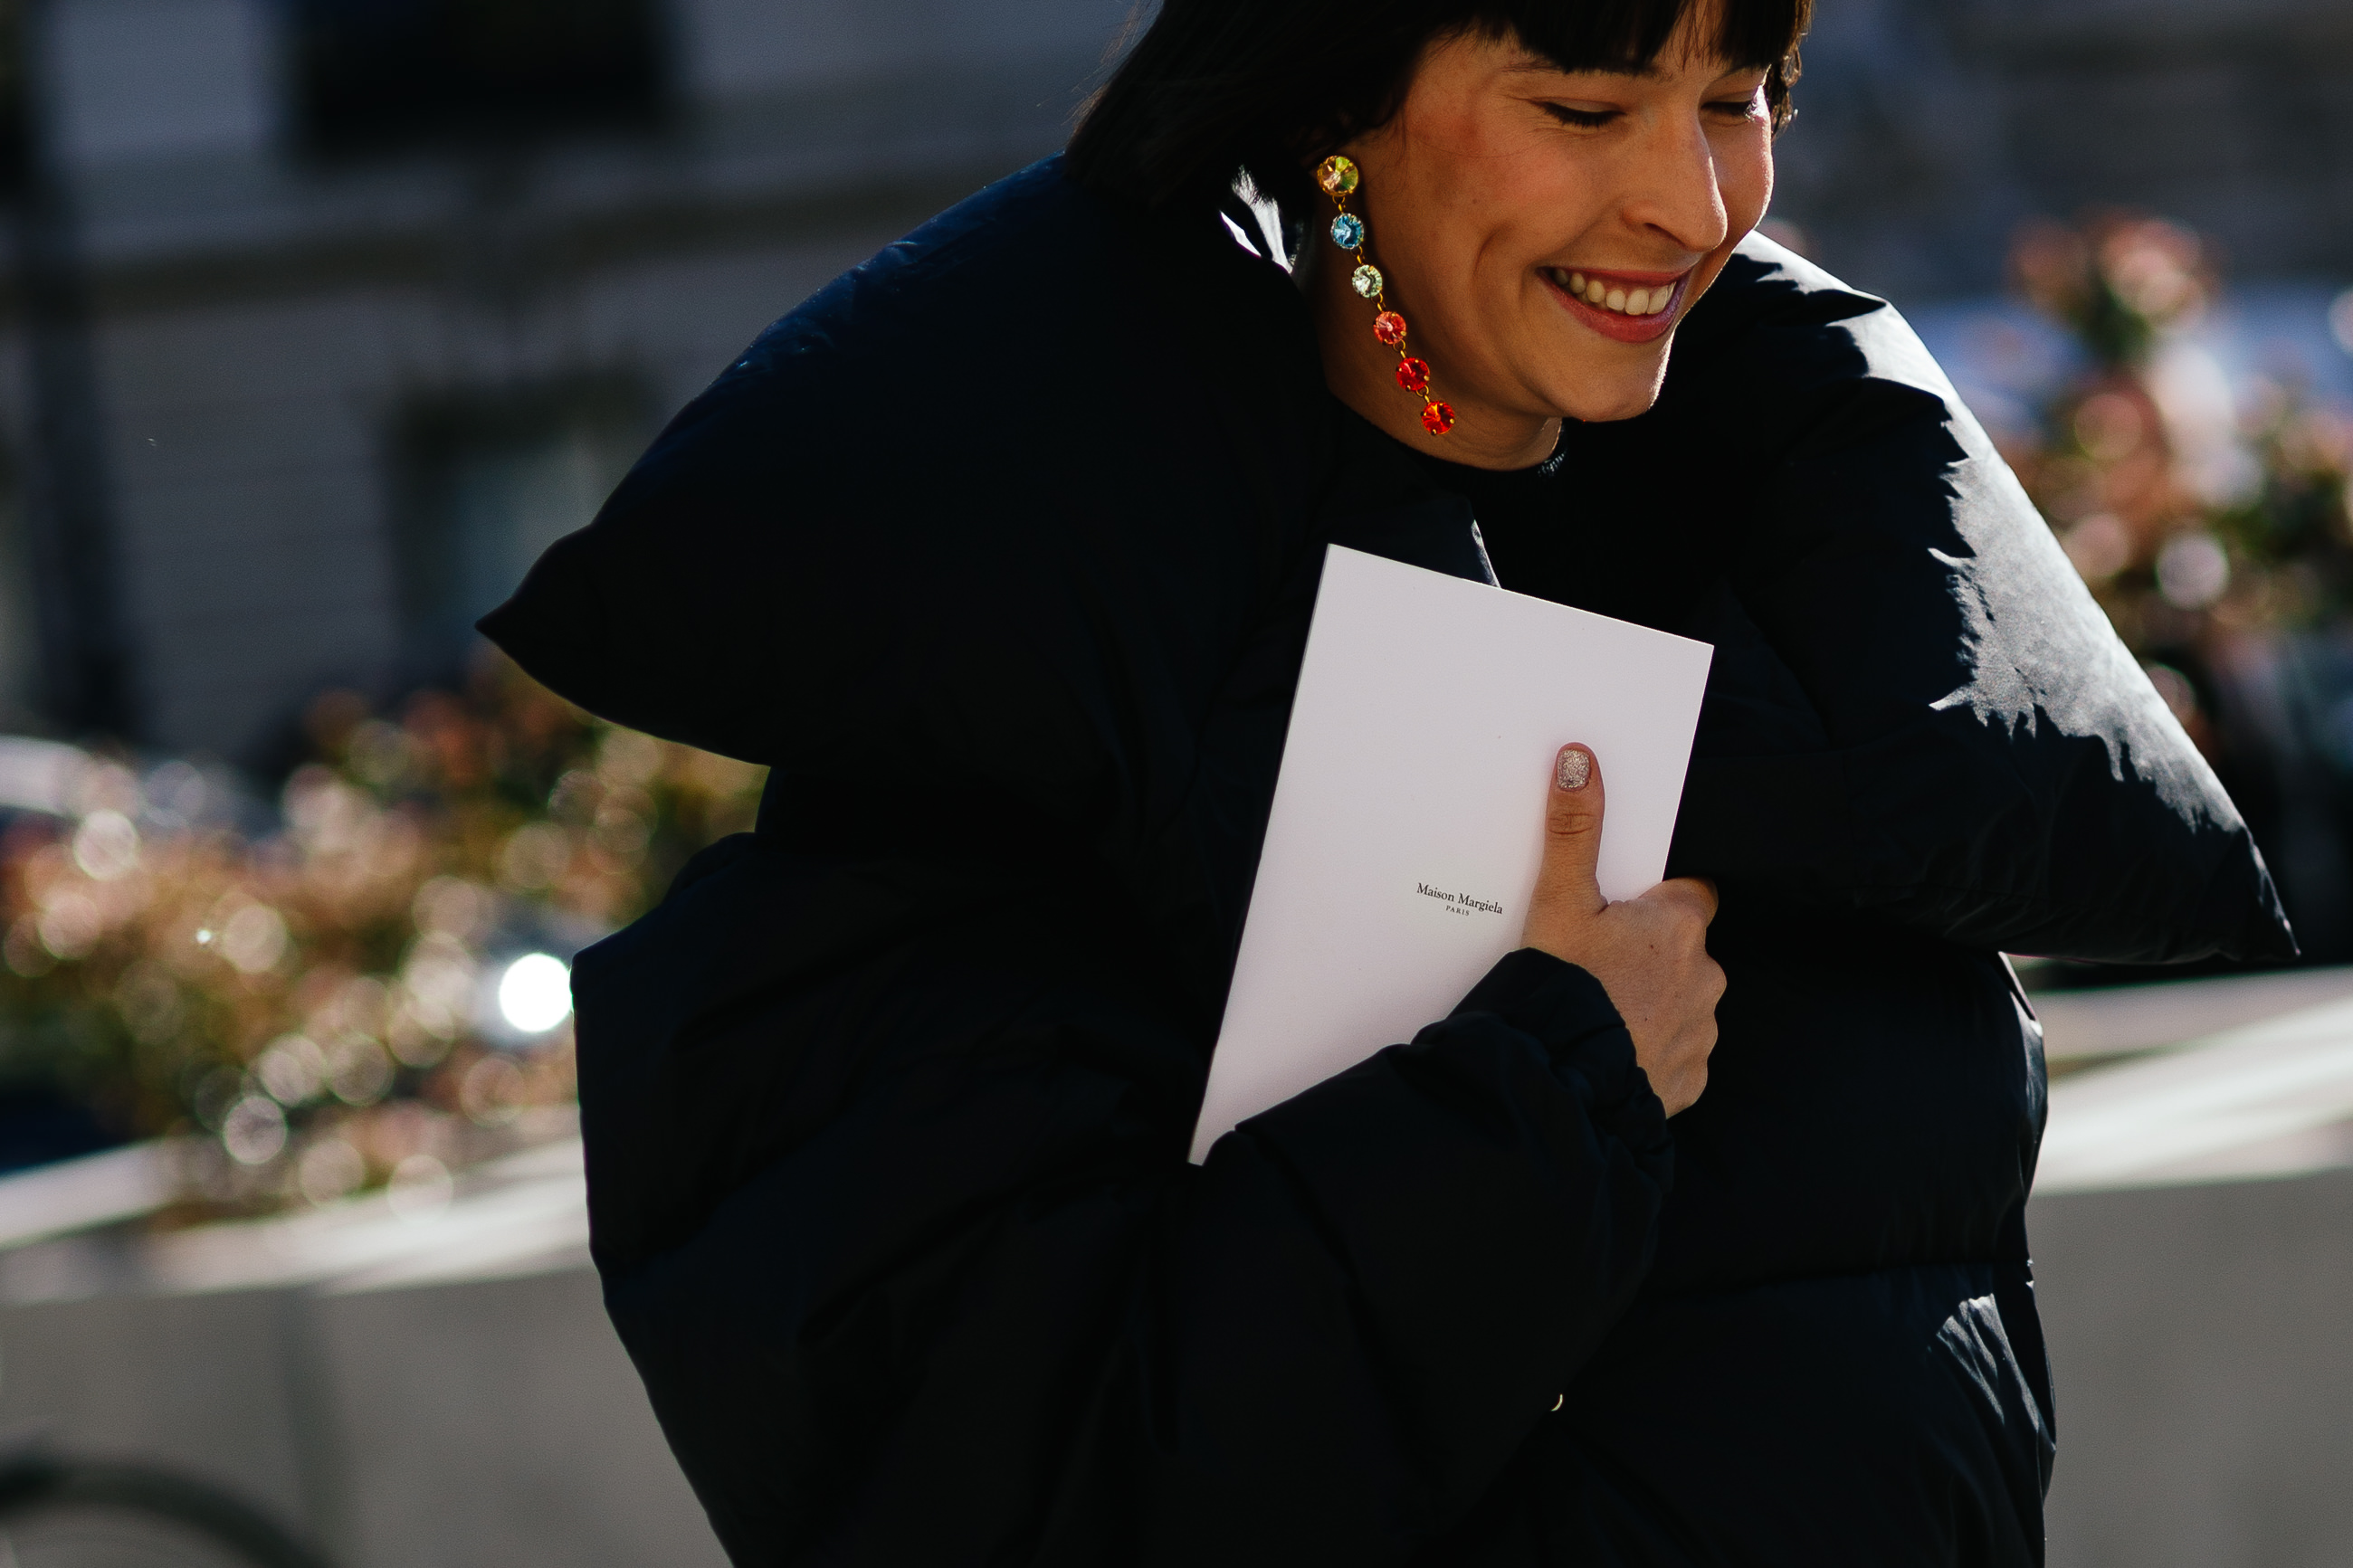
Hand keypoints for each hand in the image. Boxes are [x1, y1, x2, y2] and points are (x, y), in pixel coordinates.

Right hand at [1518, 744, 1723, 1115]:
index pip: (1692, 894)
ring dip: (1651, 1005)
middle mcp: (1706, 976)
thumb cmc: (1564, 988)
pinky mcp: (1690, 1080)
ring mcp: (1701, 1031)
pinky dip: (1649, 1052)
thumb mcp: (1558, 902)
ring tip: (1599, 1012)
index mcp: (1680, 926)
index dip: (1658, 900)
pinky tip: (1611, 1053)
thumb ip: (1573, 831)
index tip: (1622, 912)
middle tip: (1596, 965)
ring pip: (1681, 1004)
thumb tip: (1581, 759)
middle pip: (1684, 951)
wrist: (1563, 1085)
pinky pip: (1674, 1056)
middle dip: (1650, 955)